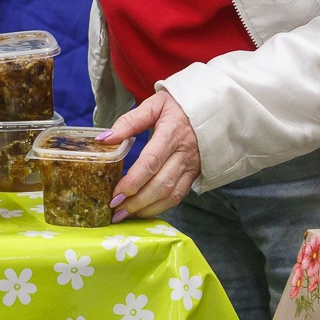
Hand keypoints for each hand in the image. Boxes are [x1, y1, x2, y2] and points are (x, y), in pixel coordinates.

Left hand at [103, 92, 200, 220]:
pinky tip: (144, 210)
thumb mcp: (154, 105)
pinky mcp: (195, 175)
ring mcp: (192, 167)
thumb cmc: (179, 106)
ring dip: (147, 208)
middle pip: (161, 184)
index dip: (133, 181)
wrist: (214, 110)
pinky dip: (160, 207)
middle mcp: (184, 154)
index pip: (151, 162)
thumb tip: (105, 138)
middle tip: (116, 210)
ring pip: (171, 195)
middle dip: (137, 201)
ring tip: (125, 214)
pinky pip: (178, 196)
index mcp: (172, 134)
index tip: (116, 193)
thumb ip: (129, 121)